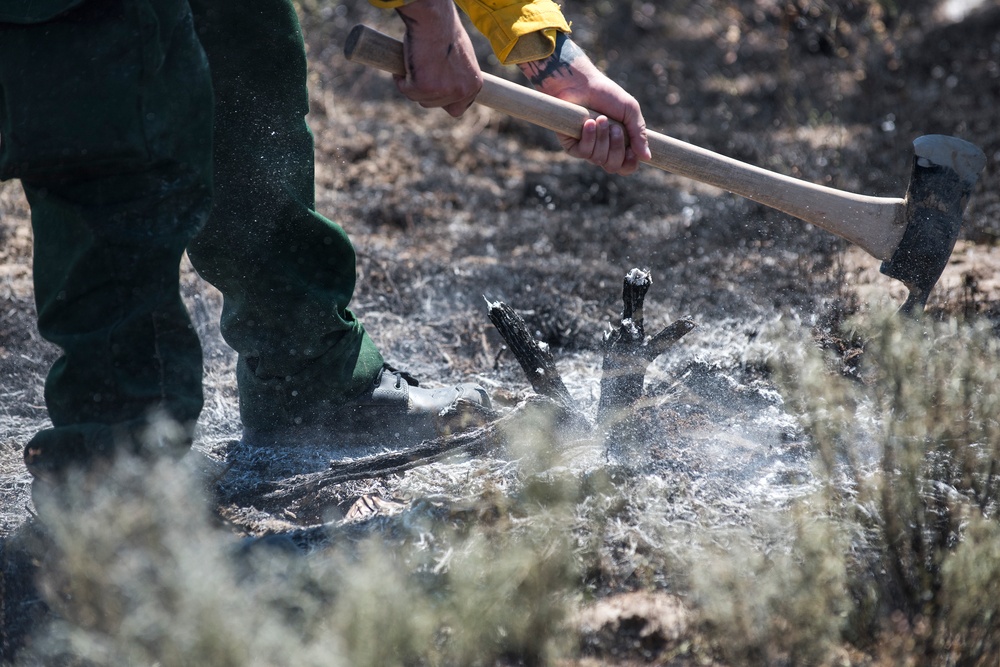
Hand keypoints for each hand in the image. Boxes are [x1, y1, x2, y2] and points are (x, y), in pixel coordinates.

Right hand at [394, 0, 482, 116]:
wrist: (434, 20)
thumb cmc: (446, 30)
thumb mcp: (461, 58)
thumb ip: (457, 75)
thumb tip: (447, 84)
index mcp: (474, 85)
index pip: (457, 108)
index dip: (443, 100)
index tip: (434, 91)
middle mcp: (461, 92)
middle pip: (434, 104)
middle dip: (425, 90)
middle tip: (422, 68)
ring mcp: (443, 92)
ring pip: (419, 98)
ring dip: (413, 84)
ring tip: (416, 61)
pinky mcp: (423, 88)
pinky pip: (406, 90)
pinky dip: (401, 79)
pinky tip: (406, 61)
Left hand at [519, 34, 649, 174]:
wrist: (581, 83)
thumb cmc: (606, 95)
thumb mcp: (630, 111)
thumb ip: (640, 134)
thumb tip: (648, 157)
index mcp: (619, 144)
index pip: (625, 167)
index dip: (629, 163)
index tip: (632, 151)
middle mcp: (603, 150)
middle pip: (613, 166)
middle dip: (616, 147)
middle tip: (615, 128)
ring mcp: (587, 149)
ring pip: (598, 159)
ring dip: (602, 137)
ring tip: (601, 118)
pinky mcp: (572, 146)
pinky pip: (583, 153)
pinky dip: (589, 137)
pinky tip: (588, 123)